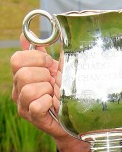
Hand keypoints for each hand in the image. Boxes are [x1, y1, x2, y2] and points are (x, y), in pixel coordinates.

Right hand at [10, 35, 88, 151]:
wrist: (74, 117)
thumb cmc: (64, 91)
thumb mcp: (55, 68)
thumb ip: (41, 51)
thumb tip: (27, 34)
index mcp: (22, 74)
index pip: (17, 59)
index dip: (37, 58)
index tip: (49, 64)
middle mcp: (18, 89)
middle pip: (23, 74)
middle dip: (44, 75)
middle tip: (53, 81)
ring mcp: (23, 104)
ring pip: (29, 90)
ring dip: (47, 89)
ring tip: (54, 93)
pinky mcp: (33, 117)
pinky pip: (37, 105)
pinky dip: (48, 102)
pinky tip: (54, 103)